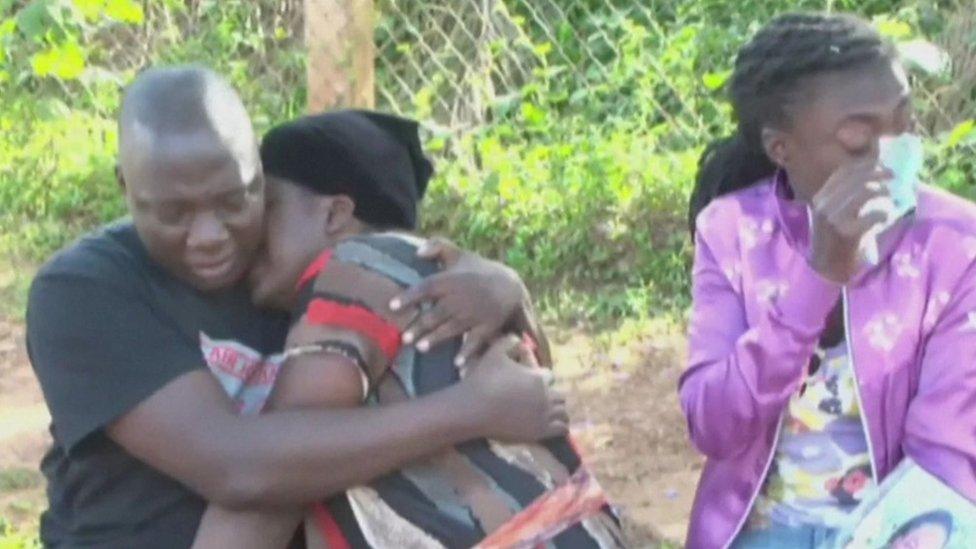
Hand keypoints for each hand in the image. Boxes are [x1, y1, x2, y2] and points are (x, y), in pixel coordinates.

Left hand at [390, 238, 526, 365]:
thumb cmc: (477, 271)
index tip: (392, 306)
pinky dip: (468, 353)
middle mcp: (461, 298)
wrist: (510, 285)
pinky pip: (476, 341)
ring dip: (436, 338)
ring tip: (421, 348)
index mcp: (451, 280)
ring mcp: (475, 314)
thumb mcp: (459, 254)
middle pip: (436, 313)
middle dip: (420, 326)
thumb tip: (417, 252)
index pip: (426, 287)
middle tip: (404, 338)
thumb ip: (438, 247)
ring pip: (452, 328)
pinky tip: (457, 364)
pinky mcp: (487, 327)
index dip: (409, 296)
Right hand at [460, 336, 567, 441]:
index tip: (531, 383)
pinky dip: (559, 426)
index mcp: (538, 377)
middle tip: (539, 400)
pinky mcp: (540, 432)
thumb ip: (510, 342)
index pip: (550, 377)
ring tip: (547, 413)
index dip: (541, 379)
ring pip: (563, 413)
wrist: (473, 409)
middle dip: (551, 396)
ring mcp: (544, 416)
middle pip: (560, 396)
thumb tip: (519, 339)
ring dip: (557, 411)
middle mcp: (546, 396)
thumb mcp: (495, 352)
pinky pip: (561, 429)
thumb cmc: (484, 380)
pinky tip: (551, 425)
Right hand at [809, 158, 893, 283]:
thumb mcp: (831, 213)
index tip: (880, 164)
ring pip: (865, 192)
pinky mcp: (847, 233)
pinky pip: (874, 215)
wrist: (826, 268)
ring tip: (890, 196)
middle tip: (893, 175)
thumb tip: (871, 174)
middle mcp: (824, 205)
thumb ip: (844, 195)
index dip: (865, 164)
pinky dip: (884, 214)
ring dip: (882, 191)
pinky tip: (886, 217)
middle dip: (878, 173)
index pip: (843, 171)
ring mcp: (834, 219)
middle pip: (856, 178)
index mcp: (819, 198)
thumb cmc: (834, 239)